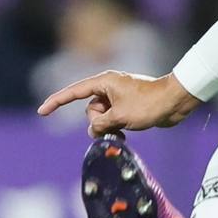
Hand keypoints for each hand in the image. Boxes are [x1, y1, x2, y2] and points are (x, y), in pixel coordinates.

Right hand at [36, 70, 198, 134]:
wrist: (176, 102)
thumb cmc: (149, 104)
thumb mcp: (120, 116)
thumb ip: (100, 124)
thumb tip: (94, 129)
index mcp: (104, 82)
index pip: (73, 92)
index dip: (56, 102)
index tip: (42, 111)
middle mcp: (109, 87)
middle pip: (89, 109)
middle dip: (98, 122)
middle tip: (115, 125)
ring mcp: (118, 97)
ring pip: (101, 117)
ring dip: (108, 127)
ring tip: (124, 130)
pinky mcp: (127, 106)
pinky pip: (112, 119)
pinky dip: (114, 127)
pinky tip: (124, 134)